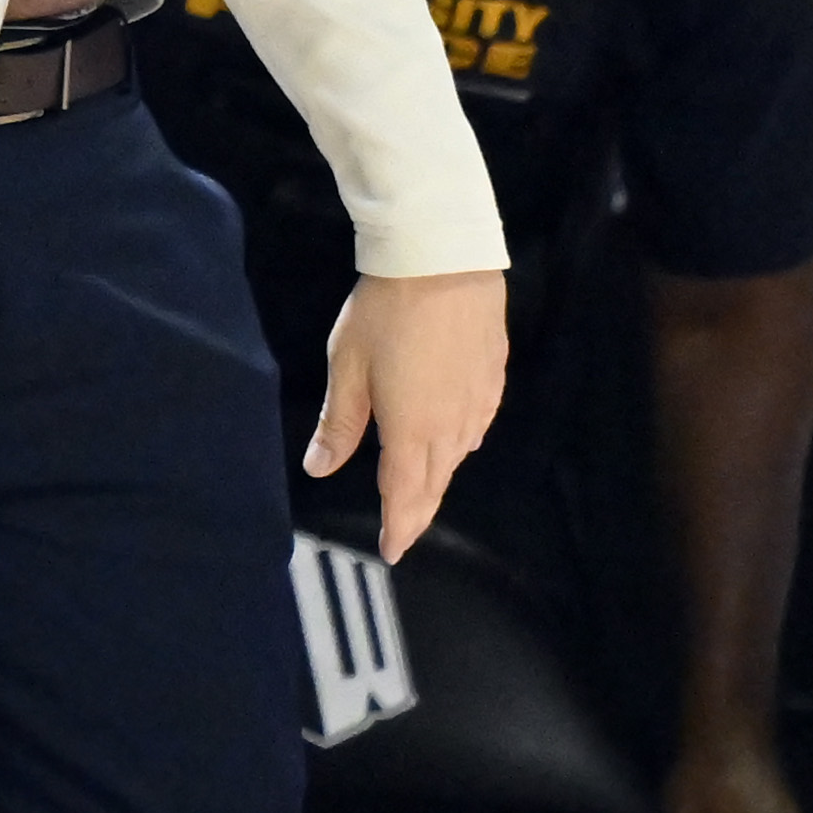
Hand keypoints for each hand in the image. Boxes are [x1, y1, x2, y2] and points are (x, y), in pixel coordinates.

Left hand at [305, 266, 503, 559]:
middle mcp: (451, 427)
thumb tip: (319, 467)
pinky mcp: (494, 381)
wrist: (443, 262)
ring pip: (457, 457)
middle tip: (404, 532)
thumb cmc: (385, 310)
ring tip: (420, 492)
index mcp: (411, 430)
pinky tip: (453, 442)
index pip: (404, 493)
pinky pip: (476, 428)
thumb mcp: (347, 365)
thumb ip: (339, 422)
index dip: (398, 525)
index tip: (392, 551)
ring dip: (437, 478)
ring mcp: (479, 404)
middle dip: (417, 511)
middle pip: (435, 482)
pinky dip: (459, 445)